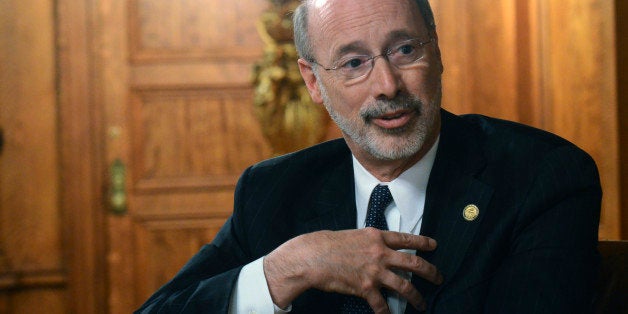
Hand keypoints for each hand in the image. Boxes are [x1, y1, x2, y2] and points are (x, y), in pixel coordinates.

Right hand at [263, 228, 441, 312]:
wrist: (314, 256)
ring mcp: (374, 271)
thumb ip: (370, 242)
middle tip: (439, 278)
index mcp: (377, 237)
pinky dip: (387, 313)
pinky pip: (382, 304)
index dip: (423, 243)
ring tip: (422, 304)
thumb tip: (379, 247)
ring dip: (416, 297)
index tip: (434, 246)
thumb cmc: (329, 244)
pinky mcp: (365, 287)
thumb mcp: (355, 235)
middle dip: (430, 272)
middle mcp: (380, 253)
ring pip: (404, 286)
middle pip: (413, 263)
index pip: (406, 239)